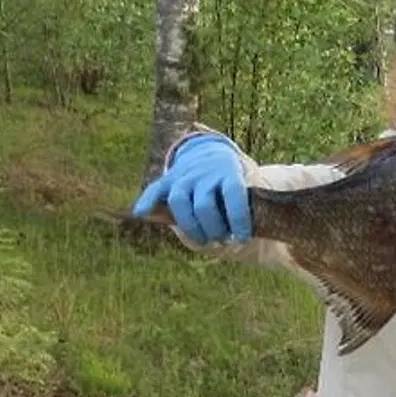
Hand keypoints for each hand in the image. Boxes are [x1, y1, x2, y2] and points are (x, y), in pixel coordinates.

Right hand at [132, 134, 251, 243]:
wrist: (212, 155)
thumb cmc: (232, 184)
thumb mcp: (246, 189)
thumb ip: (247, 208)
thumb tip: (254, 237)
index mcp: (229, 172)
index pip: (234, 194)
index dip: (239, 219)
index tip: (243, 237)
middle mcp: (205, 172)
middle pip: (204, 204)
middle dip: (213, 228)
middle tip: (221, 239)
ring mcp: (184, 174)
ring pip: (180, 200)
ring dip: (190, 226)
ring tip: (203, 241)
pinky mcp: (168, 179)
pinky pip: (155, 189)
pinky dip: (147, 200)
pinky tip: (141, 213)